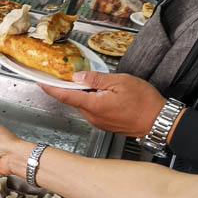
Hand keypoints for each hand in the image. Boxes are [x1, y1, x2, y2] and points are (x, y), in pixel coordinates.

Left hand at [39, 71, 165, 136]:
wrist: (158, 122)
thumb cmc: (144, 103)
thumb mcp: (120, 82)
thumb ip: (96, 79)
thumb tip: (78, 76)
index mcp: (93, 105)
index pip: (64, 95)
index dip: (50, 88)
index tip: (40, 82)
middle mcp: (92, 116)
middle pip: (73, 99)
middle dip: (68, 87)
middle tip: (66, 74)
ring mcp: (98, 121)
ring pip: (83, 104)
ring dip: (82, 93)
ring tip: (91, 82)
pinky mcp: (104, 124)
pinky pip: (92, 109)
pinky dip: (91, 99)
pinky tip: (101, 92)